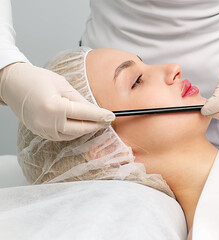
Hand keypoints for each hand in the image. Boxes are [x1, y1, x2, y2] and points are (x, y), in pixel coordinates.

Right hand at [0, 62, 114, 140]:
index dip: (100, 116)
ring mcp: (43, 130)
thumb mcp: (63, 85)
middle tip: (107, 121)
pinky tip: (81, 126)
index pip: (85, 114)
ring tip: (96, 123)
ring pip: (72, 135)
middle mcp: (48, 122)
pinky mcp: (39, 132)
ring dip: (85, 130)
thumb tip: (96, 111)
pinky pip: (62, 136)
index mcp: (55, 107)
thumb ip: (80, 101)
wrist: (13, 83)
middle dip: (96, 125)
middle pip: (80, 129)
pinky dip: (73, 132)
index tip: (111, 116)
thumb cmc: (36, 79)